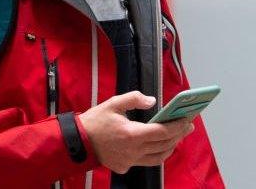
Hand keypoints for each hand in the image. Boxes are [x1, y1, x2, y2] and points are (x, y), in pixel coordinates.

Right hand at [77, 91, 193, 173]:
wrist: (77, 141)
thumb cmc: (94, 121)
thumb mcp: (112, 104)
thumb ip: (133, 99)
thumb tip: (152, 101)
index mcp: (132, 134)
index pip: (163, 131)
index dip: (177, 125)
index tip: (187, 119)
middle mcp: (134, 150)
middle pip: (164, 144)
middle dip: (179, 134)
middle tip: (187, 125)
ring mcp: (130, 160)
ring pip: (159, 156)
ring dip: (170, 146)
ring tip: (176, 137)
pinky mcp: (125, 166)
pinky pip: (146, 162)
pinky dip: (156, 154)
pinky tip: (158, 147)